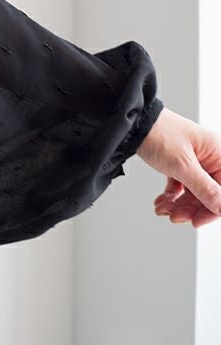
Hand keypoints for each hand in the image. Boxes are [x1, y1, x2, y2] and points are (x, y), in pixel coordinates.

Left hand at [135, 107, 220, 227]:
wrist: (133, 123)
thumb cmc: (159, 134)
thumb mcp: (183, 166)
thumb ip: (204, 189)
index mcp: (219, 153)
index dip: (212, 209)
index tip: (196, 221)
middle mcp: (210, 157)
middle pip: (209, 194)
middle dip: (191, 208)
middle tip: (174, 217)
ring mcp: (195, 160)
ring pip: (194, 192)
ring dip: (179, 205)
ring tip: (163, 209)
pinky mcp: (179, 163)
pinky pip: (181, 186)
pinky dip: (171, 196)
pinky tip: (161, 202)